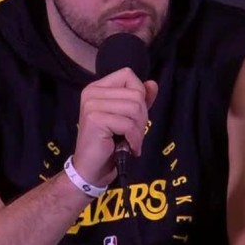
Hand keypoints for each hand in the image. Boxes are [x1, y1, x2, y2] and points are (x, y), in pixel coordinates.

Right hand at [73, 67, 158, 186]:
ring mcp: (92, 105)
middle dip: (142, 116)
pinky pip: (128, 124)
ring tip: (131, 141)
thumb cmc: (109, 143)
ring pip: (134, 108)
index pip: (128, 75)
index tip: (135, 115)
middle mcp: (92, 92)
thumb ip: (139, 99)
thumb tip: (153, 84)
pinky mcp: (95, 119)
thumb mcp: (128, 117)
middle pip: (135, 93)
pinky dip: (134, 139)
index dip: (139, 94)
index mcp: (97, 88)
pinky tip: (129, 148)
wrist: (91, 169)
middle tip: (135, 134)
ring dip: (139, 129)